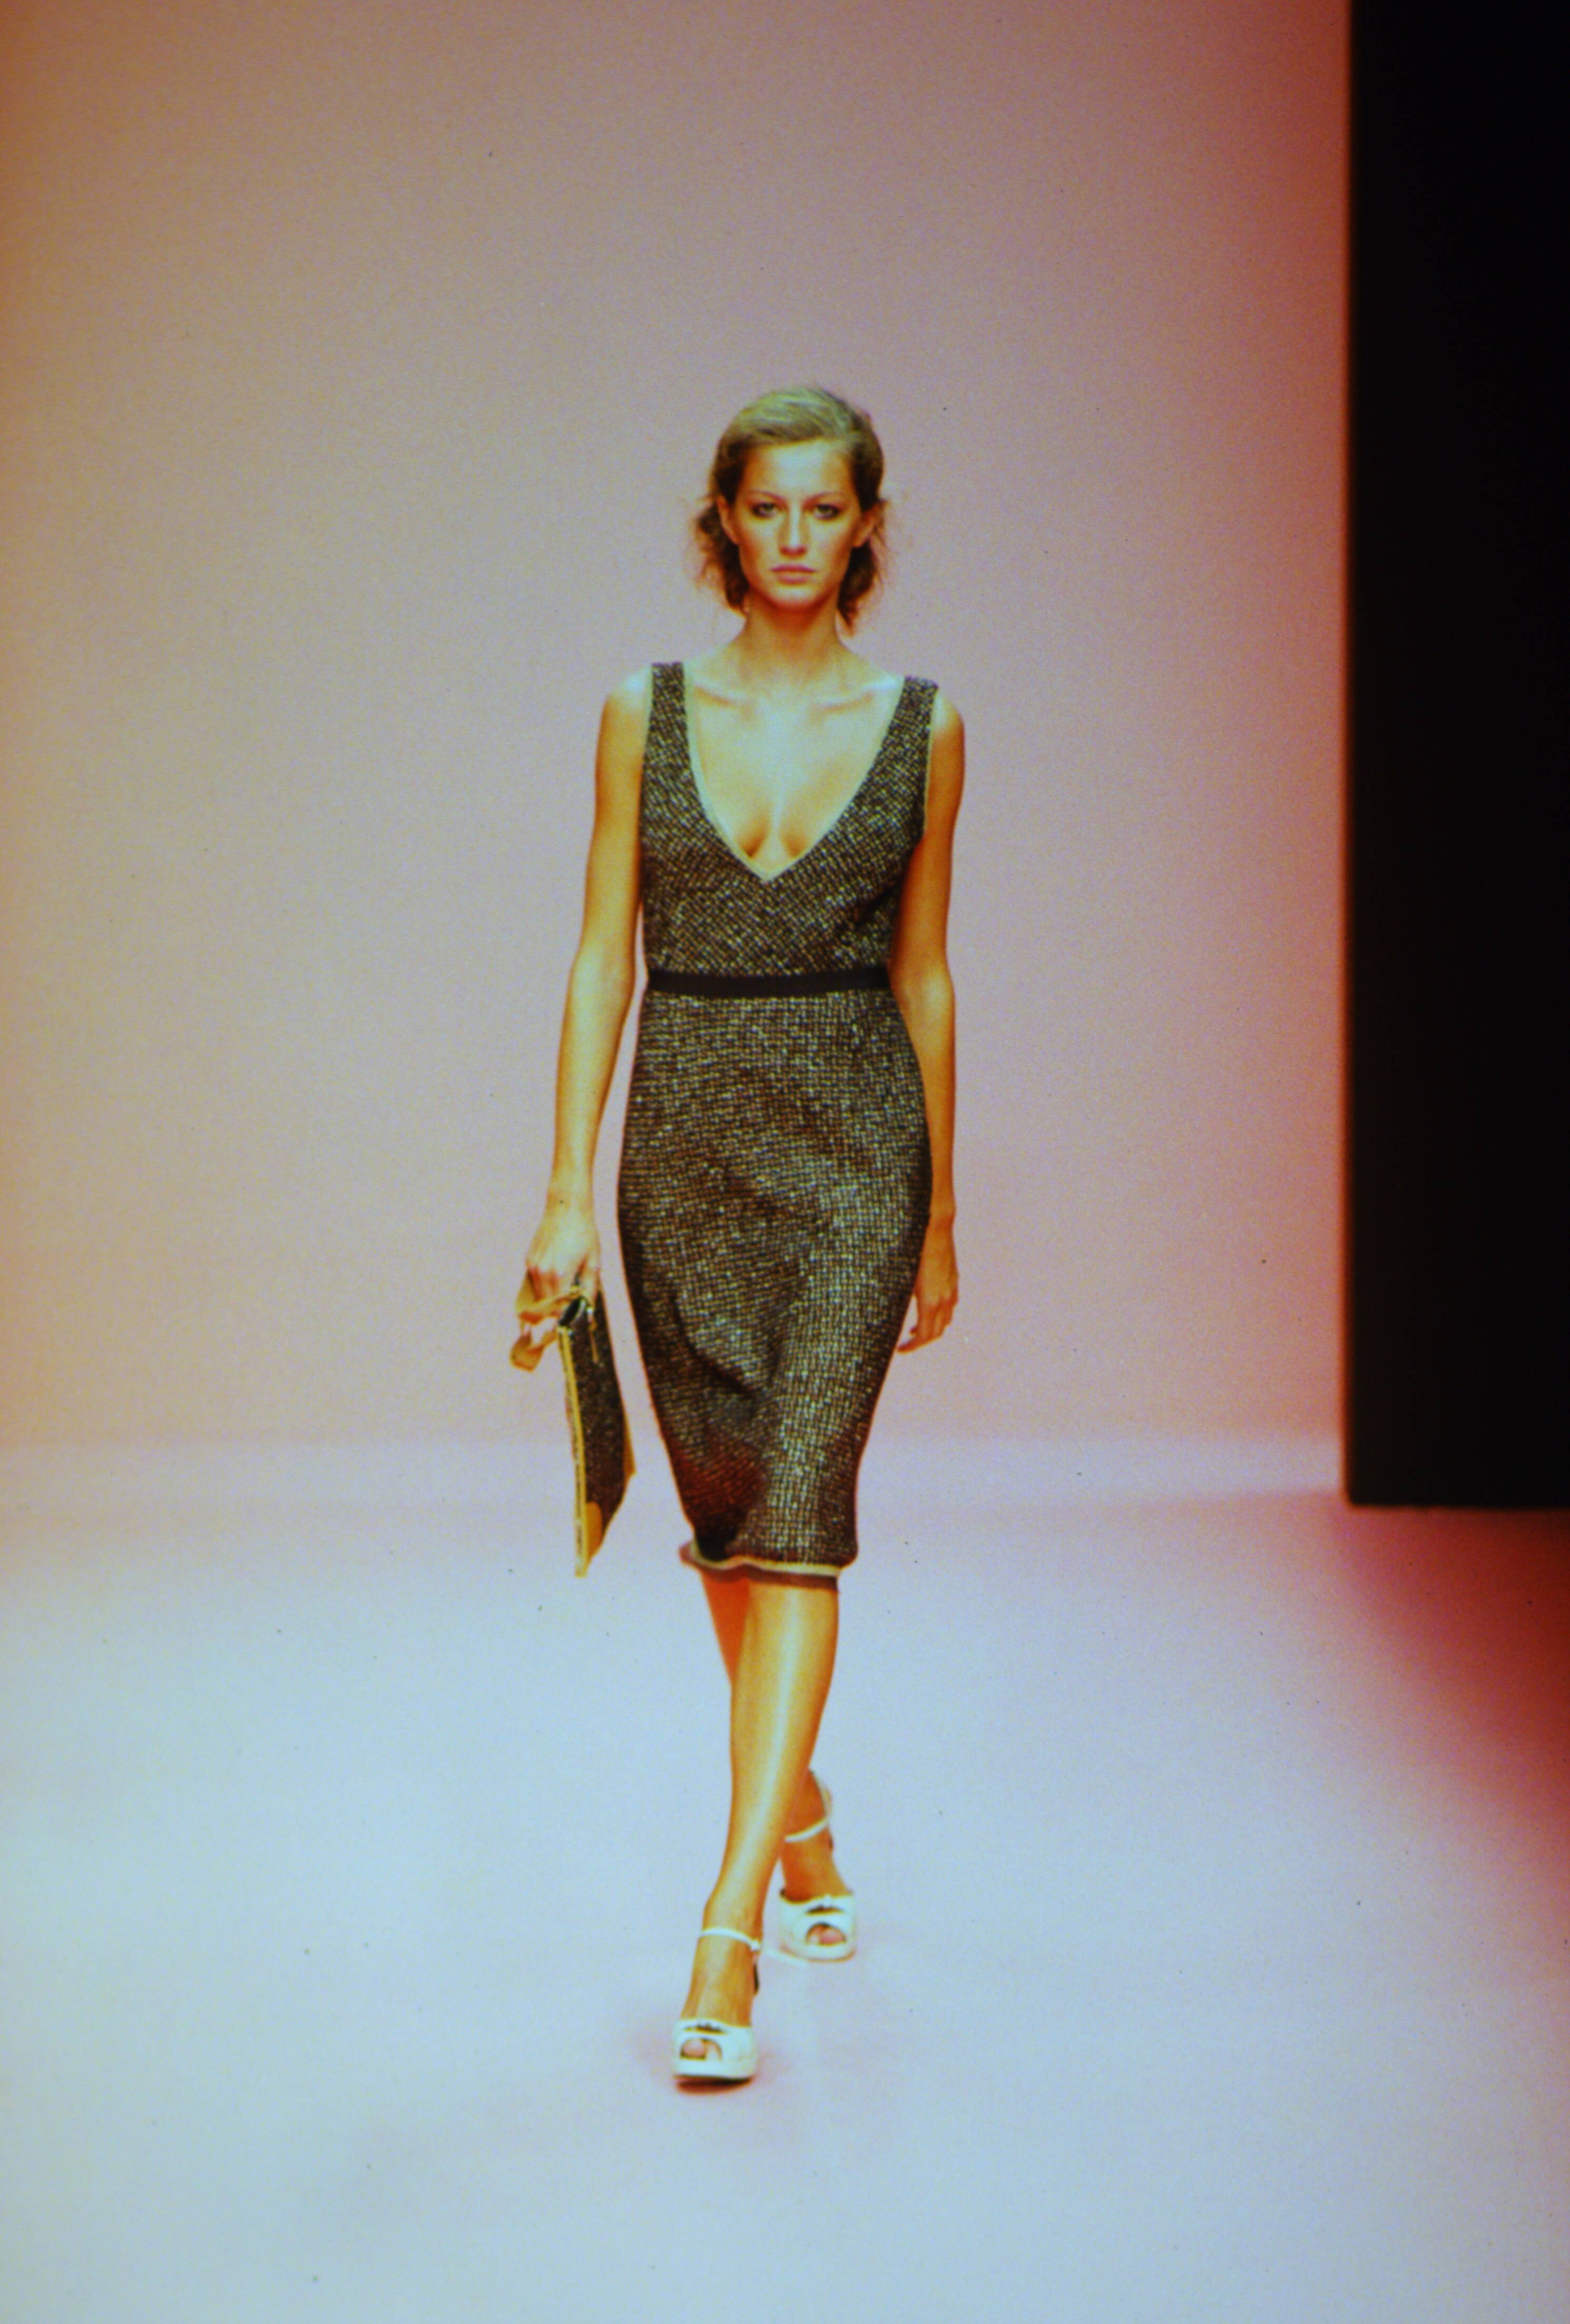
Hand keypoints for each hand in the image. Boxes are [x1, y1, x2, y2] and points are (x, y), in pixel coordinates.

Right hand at [518, 1191, 600, 1319]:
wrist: (565, 1207)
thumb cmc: (584, 1233)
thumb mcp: (593, 1262)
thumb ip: (589, 1289)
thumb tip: (587, 1311)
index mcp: (559, 1275)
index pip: (560, 1309)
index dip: (569, 1316)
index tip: (577, 1316)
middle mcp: (542, 1273)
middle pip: (548, 1306)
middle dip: (560, 1309)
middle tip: (574, 1305)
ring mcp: (533, 1266)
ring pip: (540, 1295)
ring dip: (552, 1298)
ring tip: (568, 1287)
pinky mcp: (529, 1260)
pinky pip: (536, 1282)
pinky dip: (546, 1285)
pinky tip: (559, 1274)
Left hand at [898, 1217, 957, 1350]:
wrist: (935, 1225)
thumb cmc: (913, 1248)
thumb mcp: (902, 1276)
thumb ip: (899, 1298)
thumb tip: (884, 1313)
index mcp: (930, 1302)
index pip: (925, 1336)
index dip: (913, 1346)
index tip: (900, 1349)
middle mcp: (945, 1298)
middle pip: (937, 1332)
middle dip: (921, 1341)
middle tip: (905, 1343)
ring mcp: (951, 1289)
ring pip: (946, 1319)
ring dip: (932, 1328)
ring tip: (915, 1329)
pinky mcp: (953, 1279)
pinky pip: (950, 1304)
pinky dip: (940, 1314)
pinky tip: (929, 1308)